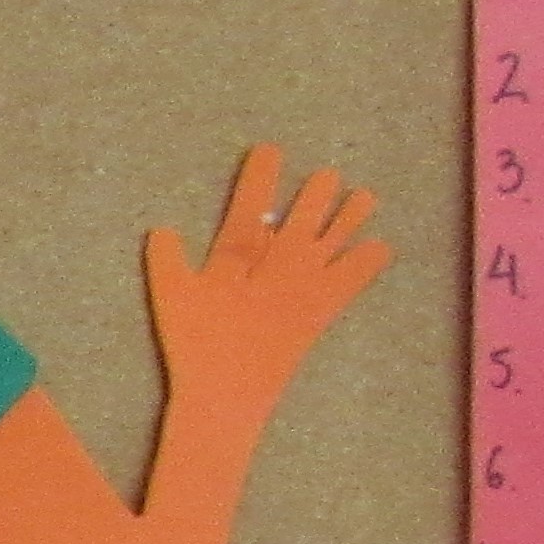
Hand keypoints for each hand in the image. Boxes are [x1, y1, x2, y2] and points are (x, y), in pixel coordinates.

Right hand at [144, 144, 385, 410]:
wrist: (228, 393)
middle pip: (303, 219)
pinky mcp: (321, 314)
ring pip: (333, 242)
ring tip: (365, 197)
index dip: (262, 178)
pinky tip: (380, 248)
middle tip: (329, 174)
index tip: (270, 149)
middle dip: (316, 195)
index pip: (252, 207)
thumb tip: (163, 229)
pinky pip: (351, 280)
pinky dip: (366, 263)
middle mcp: (280, 263)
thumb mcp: (169, 299)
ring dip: (349, 218)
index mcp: (240, 255)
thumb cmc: (195, 344)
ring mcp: (306, 288)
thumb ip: (166, 260)